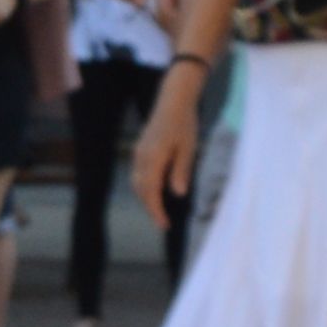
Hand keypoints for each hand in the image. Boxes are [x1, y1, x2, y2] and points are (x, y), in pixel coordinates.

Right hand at [137, 72, 206, 220]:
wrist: (173, 100)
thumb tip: (178, 194)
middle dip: (150, 208)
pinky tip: (155, 190)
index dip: (156, 211)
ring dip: (146, 198)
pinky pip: (138, 174)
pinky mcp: (140, 149)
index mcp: (154, 158)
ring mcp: (139, 153)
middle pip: (141, 190)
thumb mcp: (189, 149)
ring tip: (159, 210)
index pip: (151, 192)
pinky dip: (144, 187)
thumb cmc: (184, 123)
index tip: (164, 225)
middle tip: (163, 223)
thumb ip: (181, 171)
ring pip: (137, 183)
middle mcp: (142, 157)